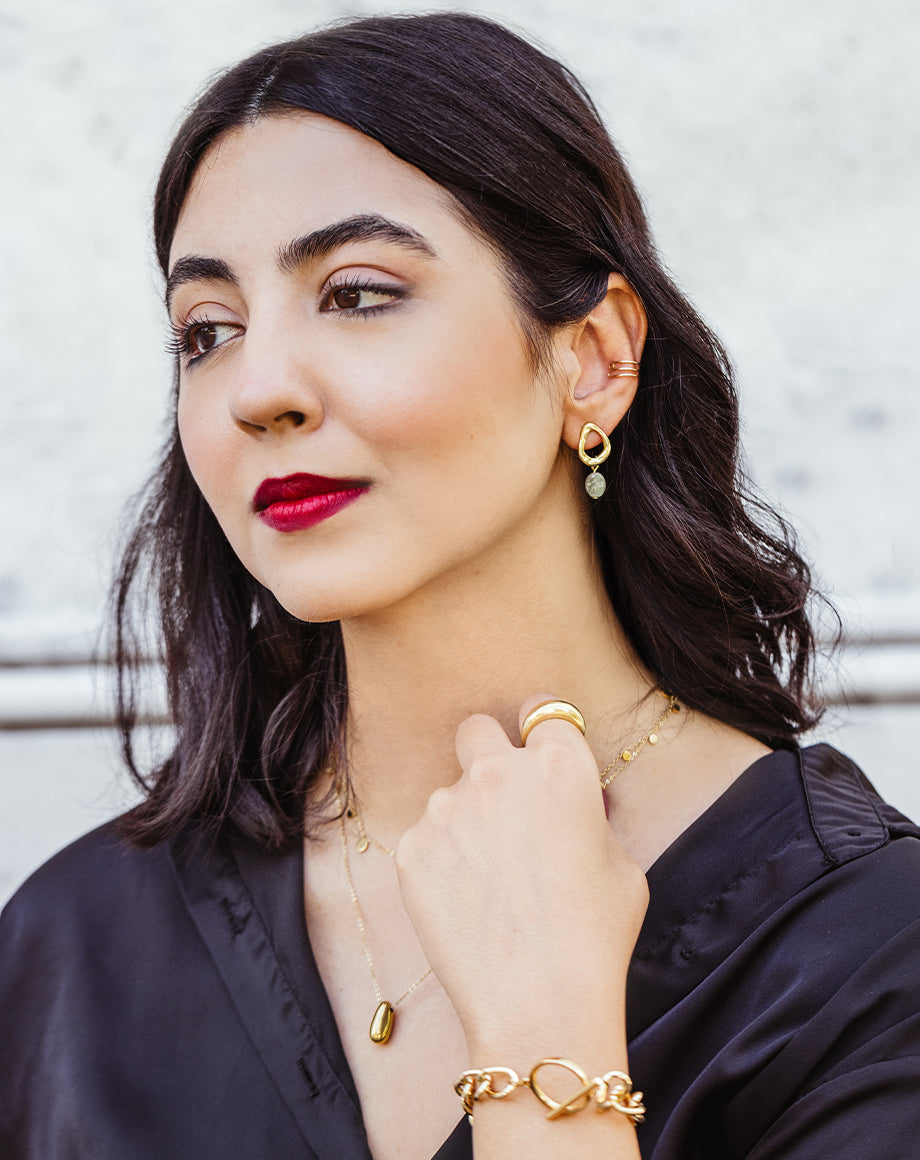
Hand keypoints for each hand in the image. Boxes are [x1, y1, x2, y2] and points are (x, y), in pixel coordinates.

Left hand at [395, 694, 648, 1057]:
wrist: (538, 1002)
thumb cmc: (595, 938)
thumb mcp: (621, 865)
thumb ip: (589, 816)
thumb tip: (571, 806)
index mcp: (559, 766)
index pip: (543, 711)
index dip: (542, 733)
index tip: (539, 754)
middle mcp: (499, 773)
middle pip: (478, 728)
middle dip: (488, 752)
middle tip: (501, 799)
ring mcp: (448, 808)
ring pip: (450, 794)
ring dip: (465, 821)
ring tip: (489, 883)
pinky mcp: (413, 848)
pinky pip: (426, 839)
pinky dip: (441, 862)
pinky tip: (465, 904)